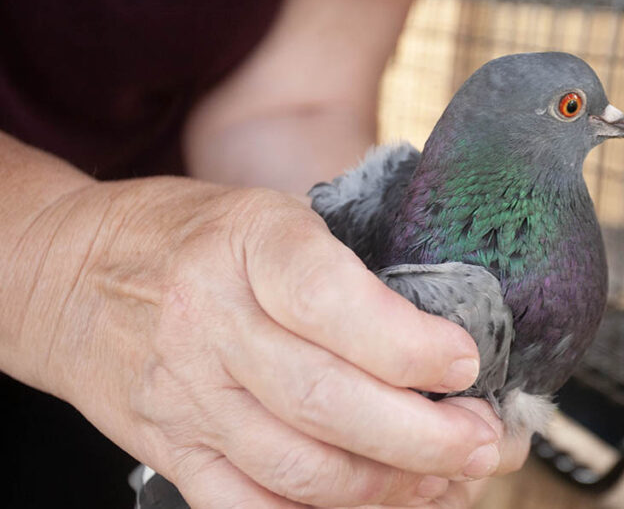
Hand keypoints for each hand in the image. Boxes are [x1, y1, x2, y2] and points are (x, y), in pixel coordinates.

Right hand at [3, 176, 515, 507]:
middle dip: (421, 436)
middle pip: (323, 401)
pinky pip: (248, 506)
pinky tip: (374, 504)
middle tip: (480, 440)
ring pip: (297, 467)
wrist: (72, 274)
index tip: (464, 362)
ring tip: (444, 477)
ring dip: (386, 486)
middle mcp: (211, 322)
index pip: (328, 301)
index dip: (406, 343)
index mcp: (248, 245)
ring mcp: (188, 396)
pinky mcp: (173, 449)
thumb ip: (352, 265)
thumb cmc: (193, 238)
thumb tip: (457, 321)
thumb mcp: (273, 214)